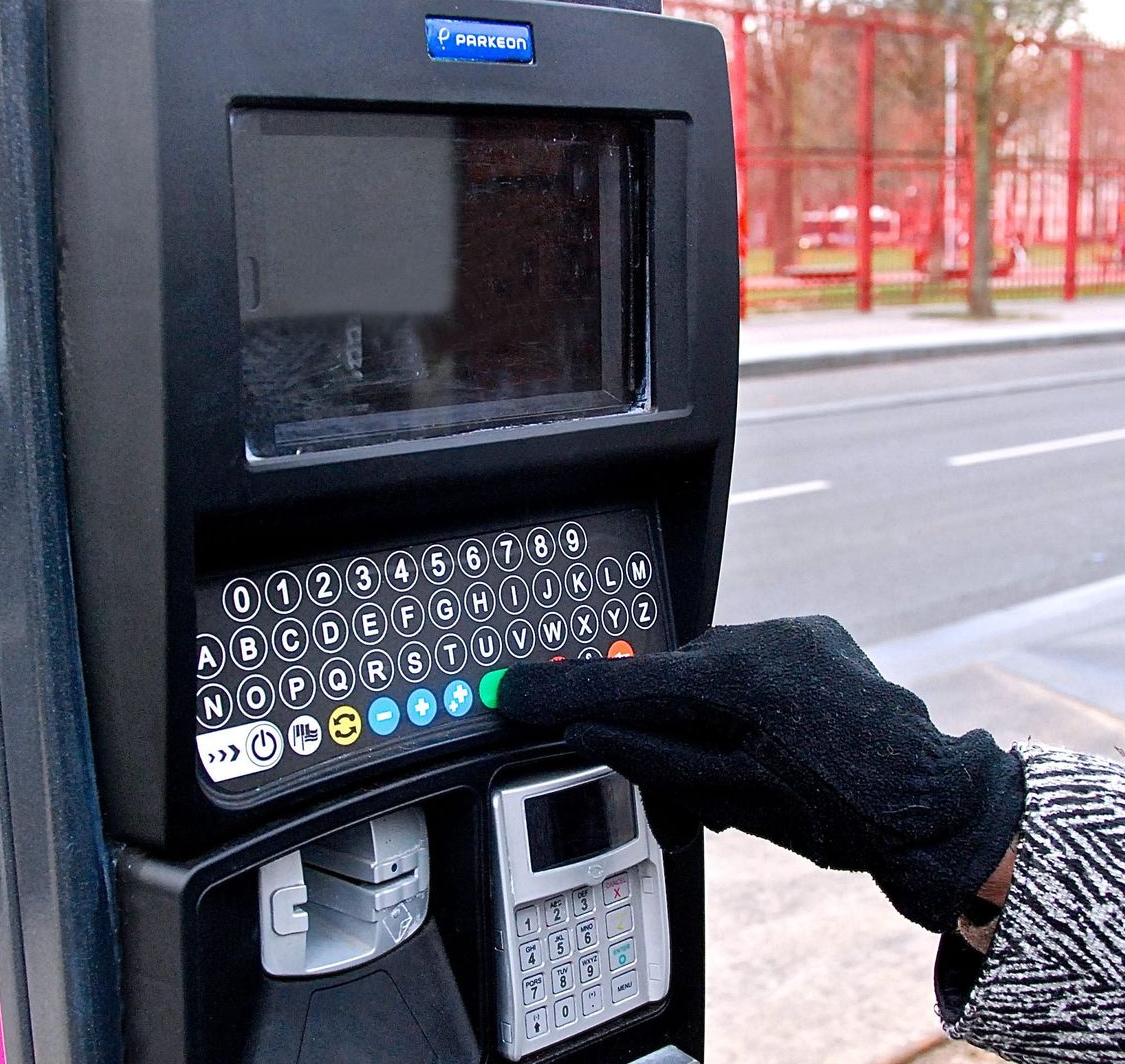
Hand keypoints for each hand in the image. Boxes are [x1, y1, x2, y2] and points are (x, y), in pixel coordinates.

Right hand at [497, 617, 1023, 932]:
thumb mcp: (730, 801)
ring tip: (756, 756)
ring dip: (710, 702)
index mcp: (726, 684)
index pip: (616, 685)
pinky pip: (750, 655)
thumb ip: (649, 756)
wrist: (931, 798)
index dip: (554, 689)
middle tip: (703, 772)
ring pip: (708, 665)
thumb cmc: (837, 813)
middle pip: (664, 674)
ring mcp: (784, 628)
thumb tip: (588, 730)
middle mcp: (751, 639)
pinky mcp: (811, 629)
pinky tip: (780, 726)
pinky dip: (746, 687)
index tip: (508, 686)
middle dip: (662, 713)